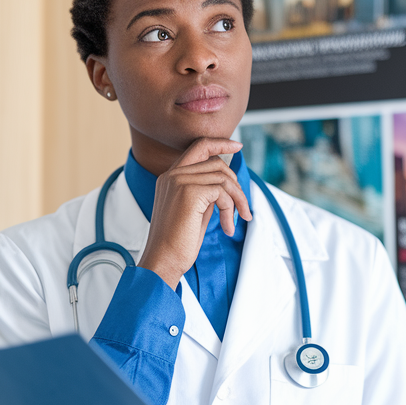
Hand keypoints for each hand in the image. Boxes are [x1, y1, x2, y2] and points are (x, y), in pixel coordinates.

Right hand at [138, 137, 252, 289]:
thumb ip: (206, 192)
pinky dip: (231, 208)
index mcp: (170, 177)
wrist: (163, 260)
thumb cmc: (178, 242)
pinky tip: (227, 226)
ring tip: (237, 220)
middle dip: (235, 183)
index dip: (220, 143)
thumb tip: (228, 183)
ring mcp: (179, 181)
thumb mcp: (194, 210)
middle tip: (242, 207)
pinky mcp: (189, 193)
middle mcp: (172, 175)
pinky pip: (222, 192)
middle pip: (216, 162)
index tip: (237, 146)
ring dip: (237, 200)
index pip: (198, 147)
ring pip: (223, 177)